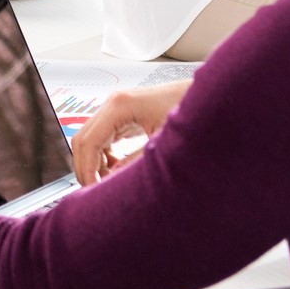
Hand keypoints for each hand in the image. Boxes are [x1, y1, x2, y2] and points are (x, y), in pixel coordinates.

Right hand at [70, 80, 190, 184]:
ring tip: (107, 180)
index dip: (87, 169)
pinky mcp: (123, 114)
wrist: (206, 99)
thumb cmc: (187, 112)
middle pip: (82, 139)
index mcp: (119, 106)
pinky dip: (103, 154)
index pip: (88, 142)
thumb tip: (112, 179)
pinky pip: (102, 136)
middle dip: (85, 166)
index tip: (92, 189)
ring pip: (90, 138)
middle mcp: (113, 103)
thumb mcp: (162, 142)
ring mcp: (116, 108)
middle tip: (94, 189)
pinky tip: (116, 167)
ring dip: (93, 161)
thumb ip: (135, 161)